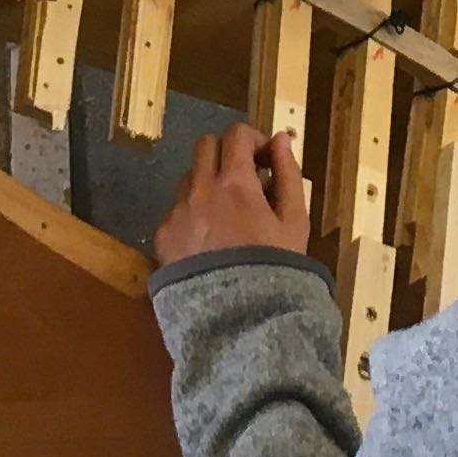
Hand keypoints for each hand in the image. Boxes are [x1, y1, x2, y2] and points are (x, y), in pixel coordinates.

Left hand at [154, 125, 312, 264]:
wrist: (238, 322)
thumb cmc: (274, 270)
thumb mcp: (294, 223)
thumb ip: (288, 175)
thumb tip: (281, 138)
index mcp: (235, 183)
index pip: (236, 134)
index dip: (253, 139)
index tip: (264, 160)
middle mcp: (200, 190)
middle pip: (206, 145)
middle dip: (227, 153)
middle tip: (244, 179)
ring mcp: (177, 213)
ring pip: (189, 177)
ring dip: (207, 182)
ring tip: (226, 214)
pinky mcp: (162, 237)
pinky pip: (175, 210)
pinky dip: (192, 214)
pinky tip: (208, 241)